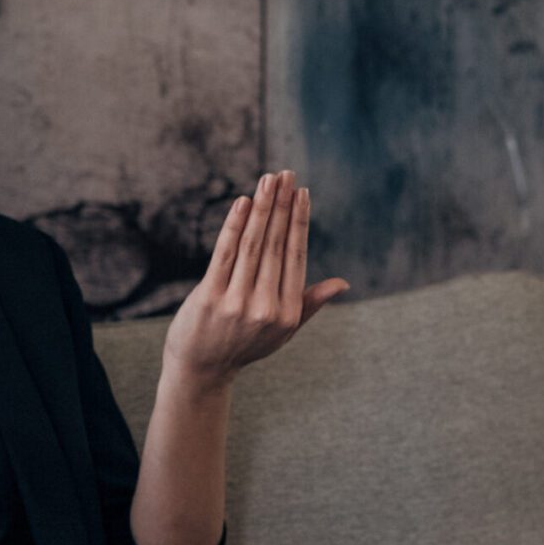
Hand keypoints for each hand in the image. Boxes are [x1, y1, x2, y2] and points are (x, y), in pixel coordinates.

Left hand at [163, 170, 348, 388]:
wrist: (201, 370)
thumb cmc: (244, 345)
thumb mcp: (283, 331)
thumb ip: (310, 304)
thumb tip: (343, 284)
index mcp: (287, 312)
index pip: (296, 256)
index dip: (299, 222)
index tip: (302, 193)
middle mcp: (265, 307)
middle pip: (276, 245)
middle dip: (282, 206)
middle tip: (287, 174)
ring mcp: (237, 302)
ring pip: (253, 245)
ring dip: (262, 208)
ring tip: (269, 180)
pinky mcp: (210, 297)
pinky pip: (225, 254)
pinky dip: (235, 226)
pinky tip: (243, 202)